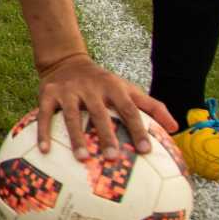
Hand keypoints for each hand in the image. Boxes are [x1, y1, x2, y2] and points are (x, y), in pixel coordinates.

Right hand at [34, 54, 176, 158]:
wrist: (66, 61)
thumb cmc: (103, 83)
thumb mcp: (128, 88)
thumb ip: (152, 106)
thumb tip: (175, 128)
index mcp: (113, 87)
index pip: (129, 109)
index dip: (138, 129)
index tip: (145, 151)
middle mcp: (91, 88)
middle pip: (100, 113)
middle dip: (106, 135)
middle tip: (113, 158)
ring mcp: (68, 90)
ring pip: (71, 115)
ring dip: (76, 137)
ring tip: (82, 158)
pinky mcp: (47, 93)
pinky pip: (44, 115)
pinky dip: (43, 132)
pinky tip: (45, 150)